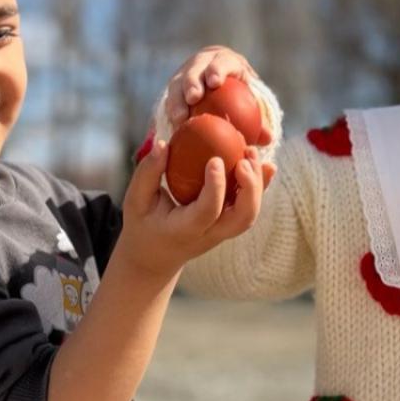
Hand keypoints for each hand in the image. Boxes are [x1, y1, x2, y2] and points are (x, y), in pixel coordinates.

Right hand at [116, 140, 272, 279]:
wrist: (154, 257)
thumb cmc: (143, 225)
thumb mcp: (135, 201)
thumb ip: (147, 172)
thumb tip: (164, 143)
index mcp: (185, 230)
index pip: (208, 211)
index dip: (216, 186)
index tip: (215, 159)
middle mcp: (209, 235)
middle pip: (242, 218)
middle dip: (251, 188)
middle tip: (244, 158)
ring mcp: (222, 233)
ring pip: (250, 215)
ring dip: (258, 184)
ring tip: (251, 152)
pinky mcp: (227, 226)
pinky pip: (249, 208)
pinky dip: (260, 186)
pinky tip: (265, 164)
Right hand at [164, 46, 272, 145]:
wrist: (216, 81)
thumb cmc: (237, 93)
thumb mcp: (247, 99)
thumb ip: (257, 118)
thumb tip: (267, 138)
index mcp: (223, 61)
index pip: (221, 62)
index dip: (217, 69)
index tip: (215, 83)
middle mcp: (201, 64)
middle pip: (194, 70)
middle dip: (192, 82)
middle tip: (193, 98)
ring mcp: (185, 73)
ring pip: (177, 83)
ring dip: (176, 100)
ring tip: (178, 118)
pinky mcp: (174, 87)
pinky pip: (170, 98)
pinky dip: (171, 111)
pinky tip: (173, 128)